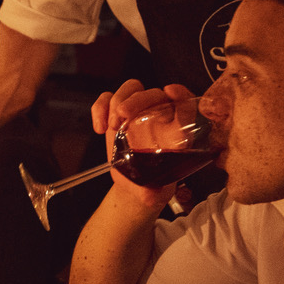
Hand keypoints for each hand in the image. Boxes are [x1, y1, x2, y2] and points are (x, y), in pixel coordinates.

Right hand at [91, 79, 196, 204]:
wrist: (135, 184)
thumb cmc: (150, 184)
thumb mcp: (154, 190)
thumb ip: (153, 192)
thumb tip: (150, 195)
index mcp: (175, 132)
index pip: (184, 104)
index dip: (181, 94)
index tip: (171, 92)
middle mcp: (157, 117)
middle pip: (153, 93)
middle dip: (138, 99)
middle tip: (122, 114)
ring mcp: (136, 113)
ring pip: (131, 89)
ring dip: (118, 100)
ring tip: (111, 125)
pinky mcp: (115, 114)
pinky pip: (107, 98)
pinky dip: (100, 108)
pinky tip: (99, 128)